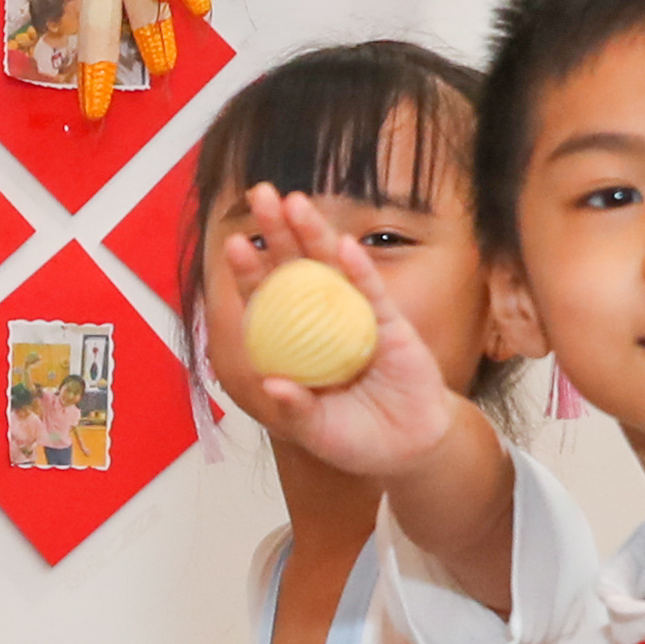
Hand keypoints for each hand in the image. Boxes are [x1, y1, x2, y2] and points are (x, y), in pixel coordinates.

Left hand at [230, 190, 468, 484]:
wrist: (408, 448)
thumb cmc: (355, 438)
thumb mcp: (317, 432)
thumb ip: (296, 411)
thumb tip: (272, 384)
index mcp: (294, 344)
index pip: (267, 300)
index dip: (252, 273)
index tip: (236, 245)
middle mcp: (321, 323)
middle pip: (296, 269)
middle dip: (279, 232)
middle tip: (261, 195)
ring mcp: (356, 319)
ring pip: (332, 270)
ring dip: (315, 235)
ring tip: (295, 202)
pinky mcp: (392, 327)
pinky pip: (373, 295)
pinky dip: (359, 271)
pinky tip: (343, 247)